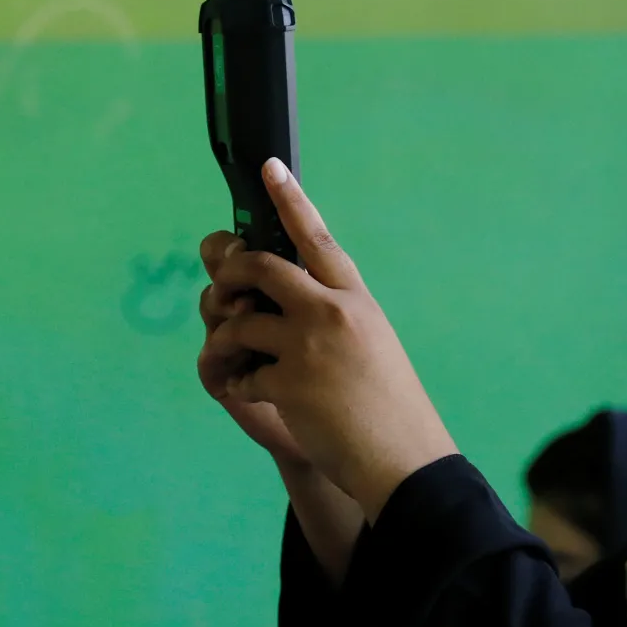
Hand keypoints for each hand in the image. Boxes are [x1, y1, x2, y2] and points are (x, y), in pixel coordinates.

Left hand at [200, 161, 458, 518]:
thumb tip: (288, 297)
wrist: (404, 458)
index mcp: (355, 298)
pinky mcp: (288, 383)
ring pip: (239, 321)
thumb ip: (335, 314)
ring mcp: (308, 346)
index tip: (269, 168)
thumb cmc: (390, 405)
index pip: (318, 238)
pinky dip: (238, 385)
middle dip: (230, 272)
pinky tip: (250, 395)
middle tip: (222, 284)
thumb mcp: (372, 342)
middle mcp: (331, 312)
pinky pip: (241, 373)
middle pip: (261, 268)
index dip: (291, 200)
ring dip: (224, 340)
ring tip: (228, 359)